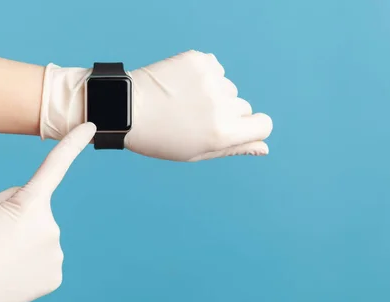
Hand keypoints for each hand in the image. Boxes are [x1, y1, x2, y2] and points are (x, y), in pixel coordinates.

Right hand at [0, 123, 96, 301]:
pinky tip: (10, 275)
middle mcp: (50, 226)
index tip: (91, 127)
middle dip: (21, 222)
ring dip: (25, 246)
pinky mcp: (55, 277)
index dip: (73, 144)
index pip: (55, 166)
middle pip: (38, 214)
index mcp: (29, 203)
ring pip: (42, 240)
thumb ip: (19, 199)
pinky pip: (45, 262)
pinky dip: (31, 266)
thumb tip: (40, 210)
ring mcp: (56, 254)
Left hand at [40, 50, 271, 161]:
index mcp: (222, 132)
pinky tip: (180, 87)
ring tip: (183, 103)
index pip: (264, 124)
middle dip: (227, 113)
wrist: (125, 107)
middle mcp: (221, 105)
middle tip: (193, 119)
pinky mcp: (199, 60)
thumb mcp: (195, 152)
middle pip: (243, 106)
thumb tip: (264, 147)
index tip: (238, 128)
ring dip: (213, 94)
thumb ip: (233, 149)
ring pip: (228, 88)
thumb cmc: (158, 137)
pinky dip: (203, 76)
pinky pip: (215, 69)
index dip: (252, 127)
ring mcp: (210, 80)